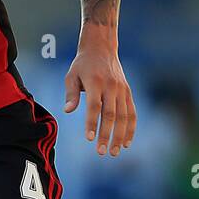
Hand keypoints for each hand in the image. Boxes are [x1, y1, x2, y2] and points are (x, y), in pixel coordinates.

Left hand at [64, 33, 136, 156]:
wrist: (101, 47)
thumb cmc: (82, 64)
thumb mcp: (71, 75)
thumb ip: (70, 94)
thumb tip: (67, 111)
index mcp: (95, 81)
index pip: (94, 106)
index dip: (92, 123)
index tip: (89, 139)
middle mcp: (111, 86)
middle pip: (111, 114)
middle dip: (106, 134)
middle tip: (101, 152)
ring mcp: (122, 89)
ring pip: (124, 116)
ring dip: (120, 135)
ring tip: (114, 152)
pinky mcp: (128, 92)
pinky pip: (132, 112)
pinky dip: (131, 128)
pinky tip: (126, 143)